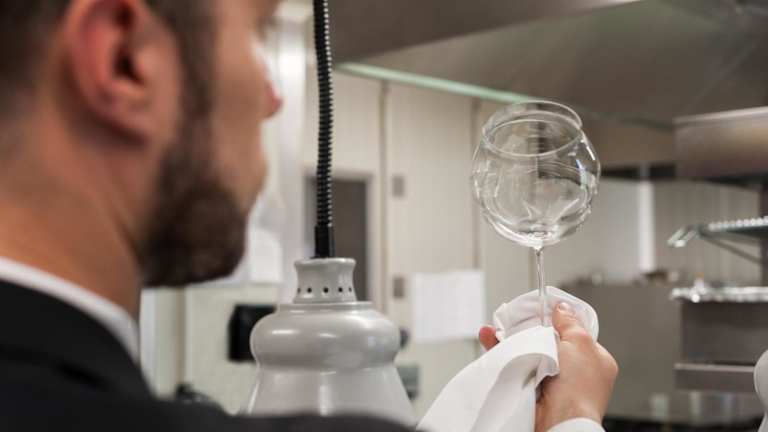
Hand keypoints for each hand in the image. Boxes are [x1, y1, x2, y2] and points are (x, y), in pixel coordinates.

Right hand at [478, 302, 617, 431]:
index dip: (559, 321)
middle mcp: (574, 373)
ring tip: (494, 330)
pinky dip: (503, 356)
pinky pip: (515, 367)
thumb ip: (570, 322)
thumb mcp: (580, 343)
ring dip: (511, 342)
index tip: (543, 310)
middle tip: (515, 320)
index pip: (576, 334)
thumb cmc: (579, 389)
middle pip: (547, 342)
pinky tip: (492, 342)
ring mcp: (552, 383)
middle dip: (529, 331)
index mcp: (595, 361)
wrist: (559, 421)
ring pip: (528, 354)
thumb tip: (562, 308)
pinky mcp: (531, 391)